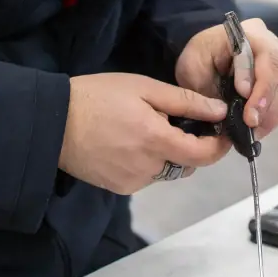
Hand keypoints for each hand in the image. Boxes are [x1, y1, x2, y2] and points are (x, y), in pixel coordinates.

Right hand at [59, 73, 228, 193]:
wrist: (53, 122)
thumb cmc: (99, 97)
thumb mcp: (144, 88)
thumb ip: (186, 102)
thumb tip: (220, 111)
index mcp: (157, 142)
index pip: (204, 155)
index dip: (219, 146)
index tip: (224, 132)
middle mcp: (149, 169)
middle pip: (186, 164)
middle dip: (189, 146)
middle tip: (175, 121)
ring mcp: (132, 182)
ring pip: (166, 171)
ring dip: (167, 154)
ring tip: (145, 129)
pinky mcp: (118, 188)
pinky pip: (146, 177)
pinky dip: (148, 162)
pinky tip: (129, 143)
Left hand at [176, 17, 277, 140]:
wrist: (205, 53)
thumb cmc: (199, 57)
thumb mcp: (195, 67)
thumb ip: (213, 83)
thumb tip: (240, 99)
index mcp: (249, 34)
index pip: (266, 58)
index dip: (260, 88)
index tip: (248, 112)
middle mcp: (271, 44)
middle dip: (267, 106)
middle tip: (251, 127)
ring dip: (272, 114)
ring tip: (255, 132)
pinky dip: (273, 116)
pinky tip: (259, 128)